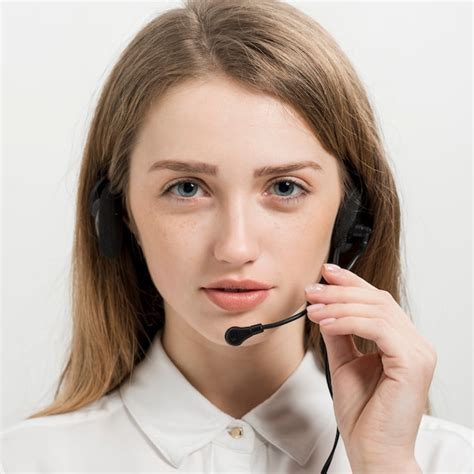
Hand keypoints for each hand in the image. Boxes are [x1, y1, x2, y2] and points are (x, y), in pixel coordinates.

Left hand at [305, 263, 436, 469]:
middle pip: (377, 300)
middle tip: (311, 290)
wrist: (373, 452)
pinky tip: (326, 323)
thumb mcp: (344, 363)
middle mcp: (415, 344)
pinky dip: (348, 321)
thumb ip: (339, 334)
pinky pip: (377, 328)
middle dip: (339, 291)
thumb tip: (325, 306)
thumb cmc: (363, 415)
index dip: (351, 283)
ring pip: (376, 310)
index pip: (377, 301)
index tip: (325, 273)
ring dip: (338, 305)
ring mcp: (418, 352)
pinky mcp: (412, 362)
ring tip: (312, 308)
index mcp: (402, 342)